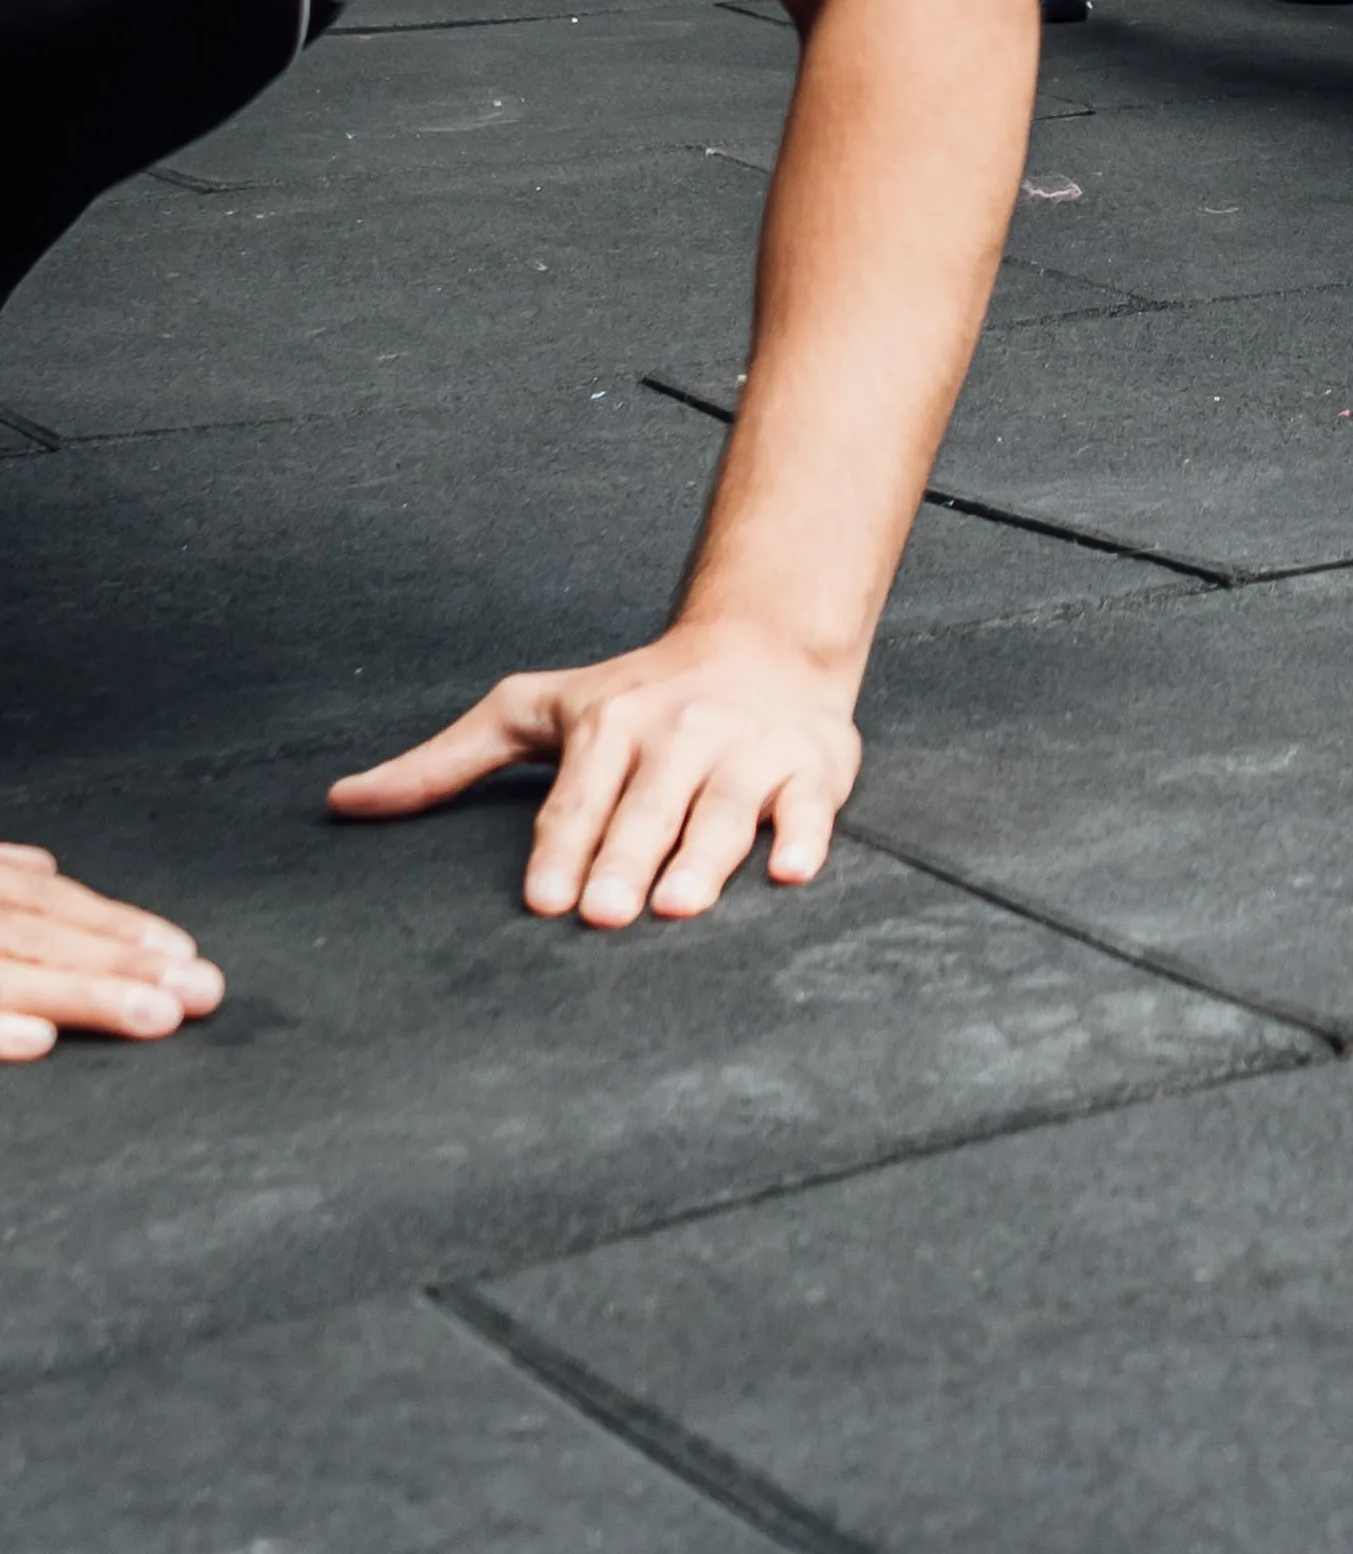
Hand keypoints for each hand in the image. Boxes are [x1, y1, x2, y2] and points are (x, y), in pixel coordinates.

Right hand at [0, 844, 224, 1061]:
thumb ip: (3, 882)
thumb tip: (42, 868)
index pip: (52, 903)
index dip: (119, 927)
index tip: (183, 952)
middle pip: (47, 941)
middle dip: (129, 965)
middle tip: (203, 990)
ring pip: (12, 976)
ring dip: (90, 994)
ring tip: (159, 1015)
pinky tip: (43, 1041)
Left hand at [326, 623, 864, 928]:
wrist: (764, 642)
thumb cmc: (638, 694)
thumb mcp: (539, 711)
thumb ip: (445, 764)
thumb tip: (340, 804)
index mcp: (612, 722)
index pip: (580, 796)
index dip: (564, 848)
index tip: (546, 899)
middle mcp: (680, 732)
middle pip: (648, 808)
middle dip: (626, 858)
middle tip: (604, 911)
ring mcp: (749, 748)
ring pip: (726, 809)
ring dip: (704, 856)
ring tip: (678, 904)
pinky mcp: (812, 764)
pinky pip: (812, 805)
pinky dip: (806, 836)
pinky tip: (793, 869)